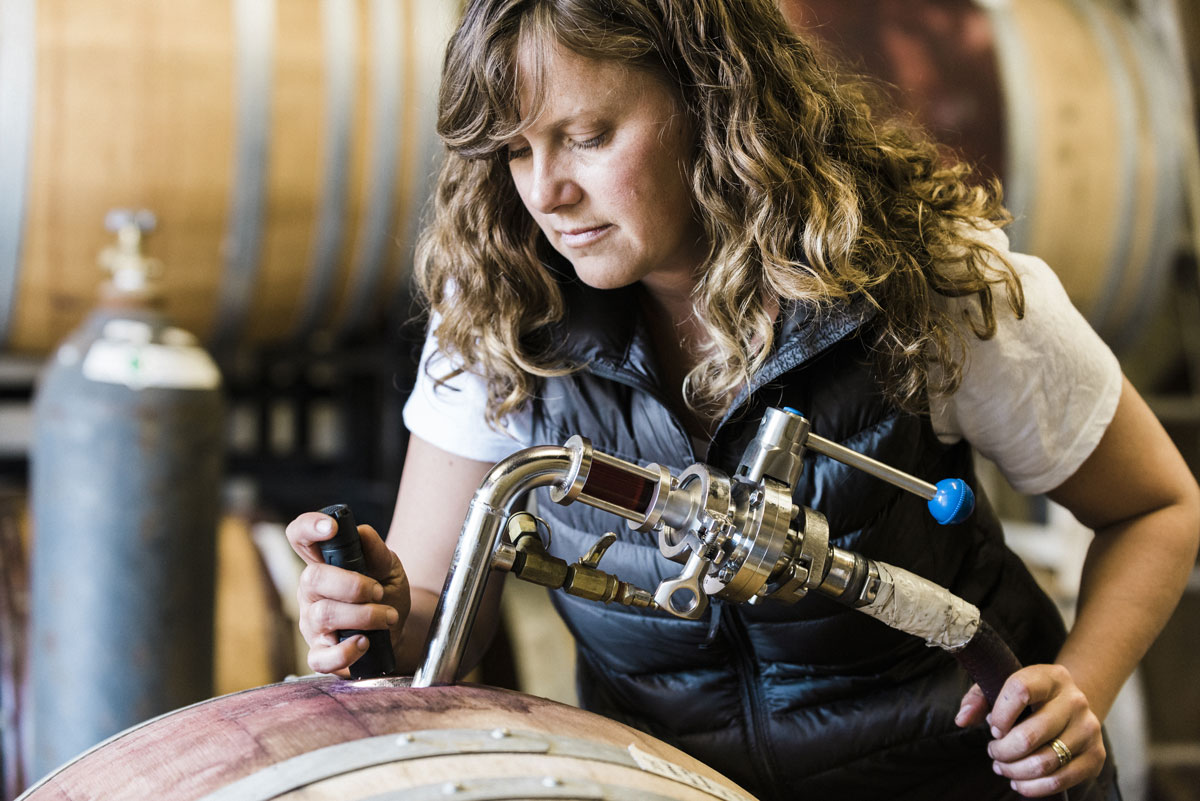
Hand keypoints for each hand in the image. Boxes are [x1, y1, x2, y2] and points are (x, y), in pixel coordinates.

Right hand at [285, 511, 410, 675]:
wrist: (398, 631)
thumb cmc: (387, 595)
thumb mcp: (389, 568)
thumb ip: (377, 551)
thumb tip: (363, 533)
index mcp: (323, 563)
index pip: (300, 537)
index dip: (308, 527)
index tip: (331, 527)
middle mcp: (311, 592)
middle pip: (312, 578)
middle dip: (352, 585)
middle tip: (378, 591)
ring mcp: (311, 624)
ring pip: (324, 614)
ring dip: (364, 615)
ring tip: (388, 617)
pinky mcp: (319, 654)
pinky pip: (321, 657)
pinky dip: (346, 651)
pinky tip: (364, 642)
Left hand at [956, 664, 1103, 796]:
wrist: (1071, 705)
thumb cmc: (1029, 698)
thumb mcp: (1002, 687)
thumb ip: (978, 699)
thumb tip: (962, 720)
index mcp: (1051, 677)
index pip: (1020, 690)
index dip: (1000, 715)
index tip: (993, 728)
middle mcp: (1075, 700)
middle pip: (1029, 736)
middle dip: (1002, 751)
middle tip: (994, 752)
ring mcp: (1088, 729)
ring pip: (1044, 762)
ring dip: (1015, 771)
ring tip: (1003, 766)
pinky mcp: (1096, 756)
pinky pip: (1061, 780)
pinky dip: (1033, 787)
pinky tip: (1019, 781)